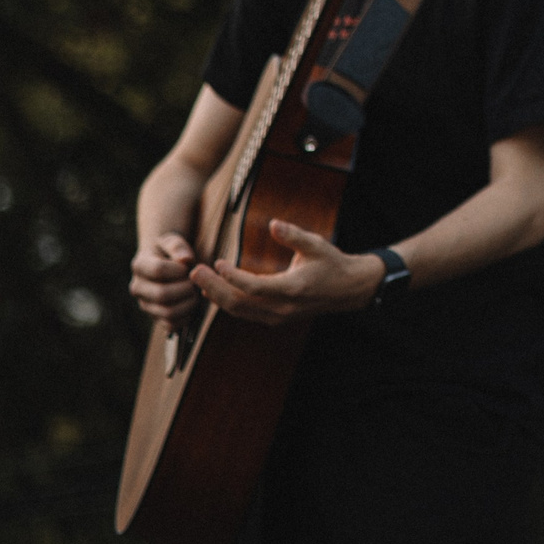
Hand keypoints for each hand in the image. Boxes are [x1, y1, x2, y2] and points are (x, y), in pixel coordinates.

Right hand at [130, 232, 203, 325]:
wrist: (166, 262)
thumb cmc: (171, 250)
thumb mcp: (172, 240)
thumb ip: (178, 246)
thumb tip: (185, 260)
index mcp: (139, 265)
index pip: (158, 270)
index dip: (179, 269)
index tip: (189, 266)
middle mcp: (138, 287)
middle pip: (162, 294)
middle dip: (186, 288)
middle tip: (196, 282)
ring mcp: (146, 305)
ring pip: (167, 312)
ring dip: (189, 303)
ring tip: (196, 292)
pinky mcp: (156, 317)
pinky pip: (171, 325)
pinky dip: (187, 317)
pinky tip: (192, 304)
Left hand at [192, 221, 382, 325]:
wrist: (348, 290)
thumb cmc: (332, 264)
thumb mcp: (317, 245)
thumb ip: (293, 235)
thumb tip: (273, 223)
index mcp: (292, 288)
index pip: (253, 287)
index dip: (231, 276)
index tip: (217, 262)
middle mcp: (282, 307)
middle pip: (238, 303)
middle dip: (213, 288)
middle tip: (196, 272)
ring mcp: (278, 317)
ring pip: (239, 312)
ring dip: (217, 297)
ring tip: (201, 281)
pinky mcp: (276, 319)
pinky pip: (245, 314)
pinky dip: (228, 303)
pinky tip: (217, 291)